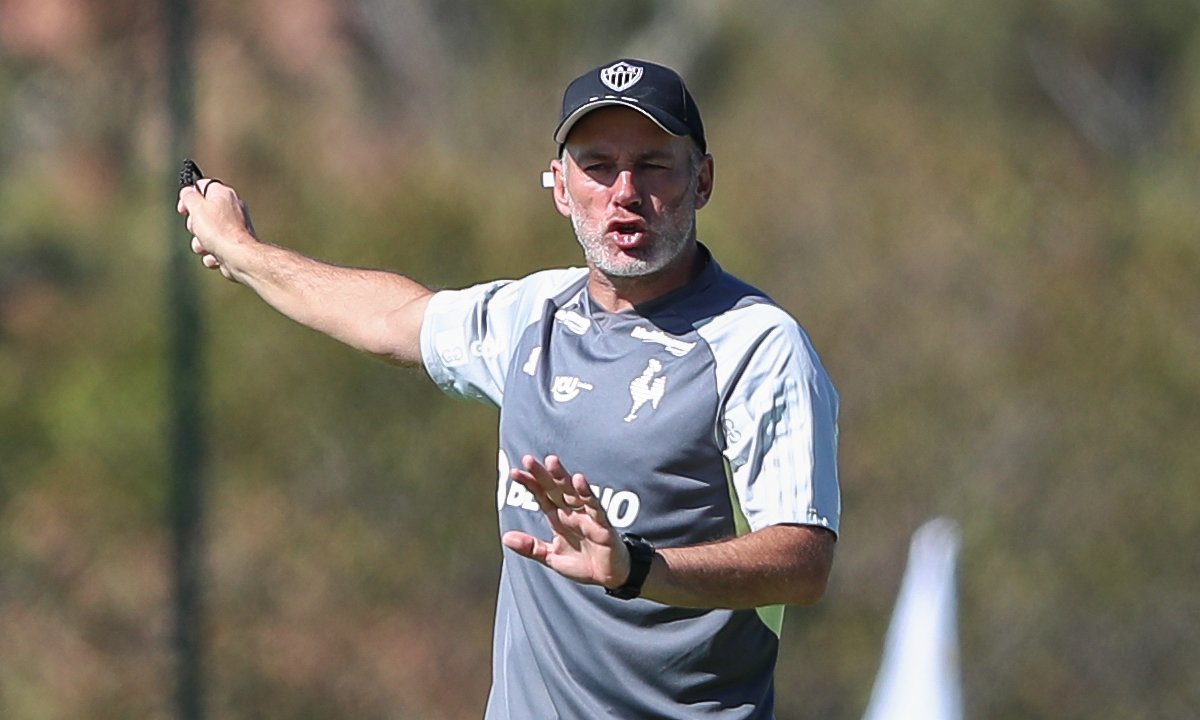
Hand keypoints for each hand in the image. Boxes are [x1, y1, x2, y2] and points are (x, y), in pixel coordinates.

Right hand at [176, 178, 256, 278]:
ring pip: (206, 234)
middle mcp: (231, 208)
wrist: (238, 257)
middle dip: (194, 225)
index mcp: (223, 194)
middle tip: (198, 228)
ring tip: (207, 245)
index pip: (202, 187)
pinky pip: (215, 248)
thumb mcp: (197, 207)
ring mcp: (234, 228)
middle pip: (201, 213)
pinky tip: (216, 255)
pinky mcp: (234, 244)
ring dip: (200, 243)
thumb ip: (189, 196)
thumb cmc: (218, 230)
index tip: (183, 208)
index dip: (189, 196)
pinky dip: (212, 254)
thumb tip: (188, 192)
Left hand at [500, 455, 630, 588]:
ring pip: (572, 492)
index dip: (530, 484)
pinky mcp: (602, 524)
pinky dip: (587, 493)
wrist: (609, 577)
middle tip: (528, 460)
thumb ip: (531, 547)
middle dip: (542, 475)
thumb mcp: (552, 558)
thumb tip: (505, 537)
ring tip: (552, 462)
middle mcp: (572, 512)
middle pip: (555, 489)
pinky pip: (594, 506)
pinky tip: (579, 480)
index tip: (515, 473)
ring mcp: (587, 516)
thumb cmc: (583, 563)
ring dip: (562, 477)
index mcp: (559, 518)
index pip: (542, 496)